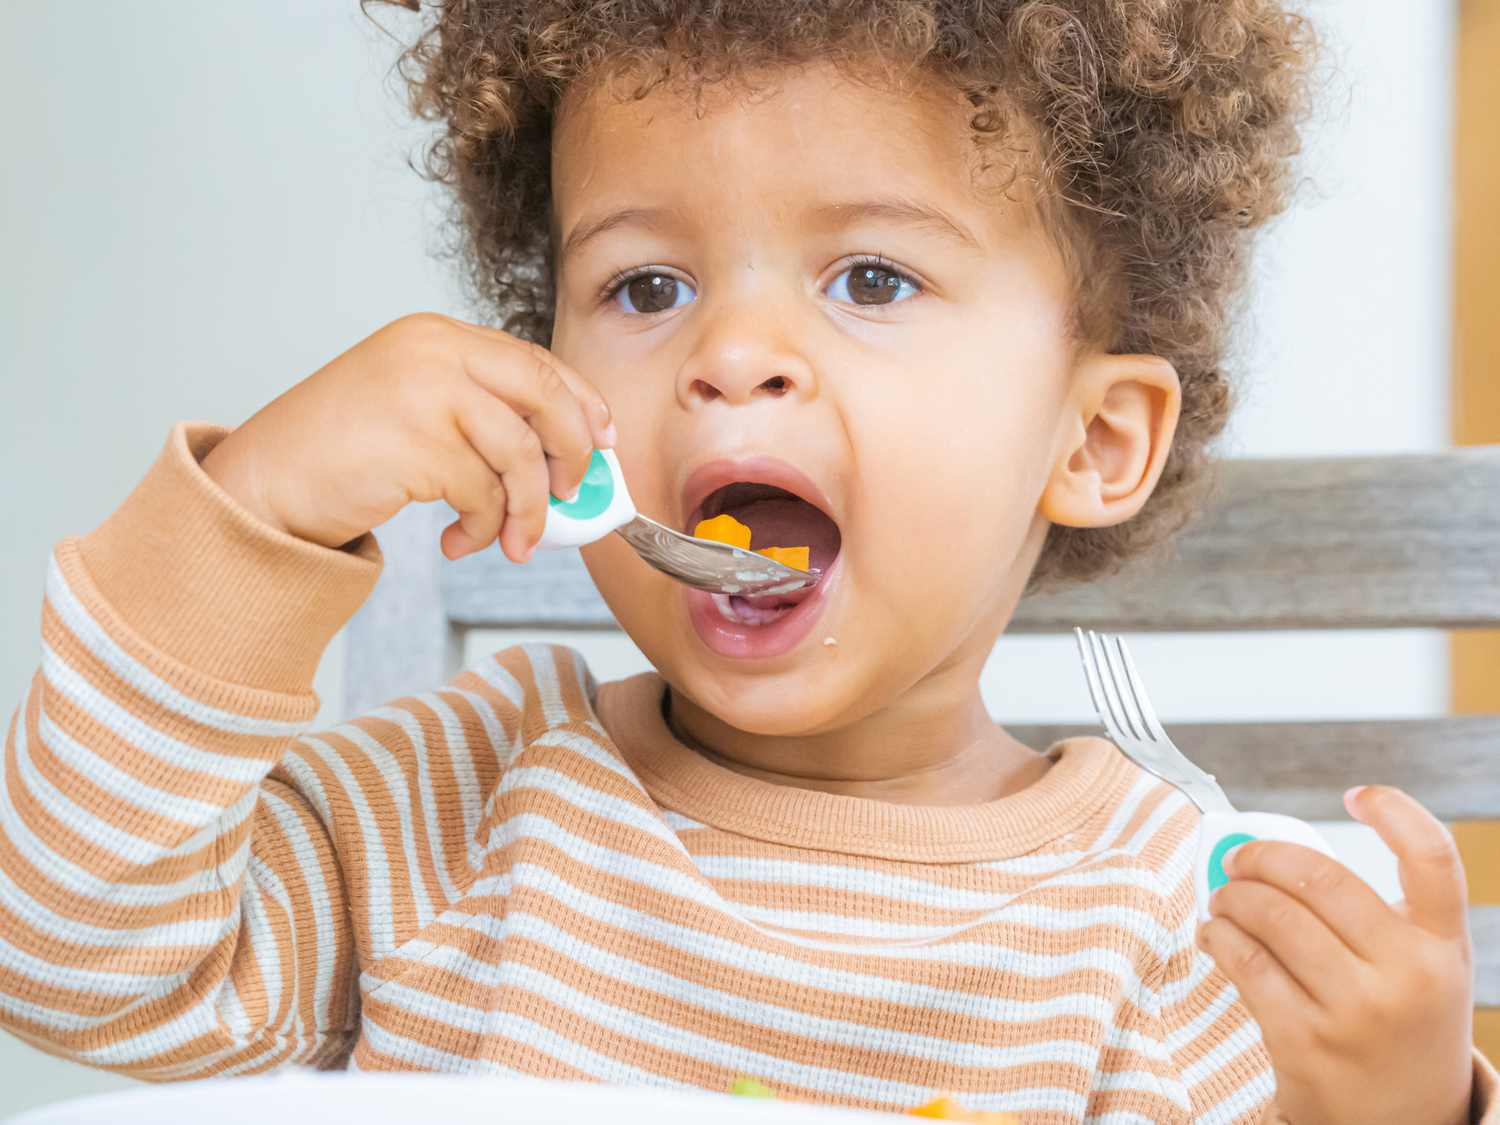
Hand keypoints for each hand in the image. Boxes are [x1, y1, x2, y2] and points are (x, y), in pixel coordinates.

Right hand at [201, 314, 614, 560]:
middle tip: (574, 496)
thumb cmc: (337, 455)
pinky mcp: (416, 441)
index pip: (535, 361)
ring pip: (520, 454)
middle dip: (573, 453)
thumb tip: (558, 461)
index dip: (581, 404)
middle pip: (544, 396)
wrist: (262, 484)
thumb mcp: (414, 409)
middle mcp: (433, 351)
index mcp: (437, 336)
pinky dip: (484, 527)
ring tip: (512, 543)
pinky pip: (484, 493)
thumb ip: (477, 416)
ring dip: (528, 511)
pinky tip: (460, 541)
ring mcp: (423, 391)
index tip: (604, 440)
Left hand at [1198, 786, 1473, 1124]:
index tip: (1357, 795)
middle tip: (1238, 859)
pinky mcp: (1304, 1040)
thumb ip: (1370, 912)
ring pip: (1271, 916)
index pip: (1433, 859)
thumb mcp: (1417, 968)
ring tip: (1223, 899)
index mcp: (1442, 947)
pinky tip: (1215, 934)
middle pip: (1318, 877)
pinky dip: (1218, 937)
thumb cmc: (1401, 1025)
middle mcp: (1406, 974)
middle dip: (1262, 856)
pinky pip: (1244, 963)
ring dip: (1232, 896)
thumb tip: (1269, 854)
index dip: (1397, 813)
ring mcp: (1354, 1010)